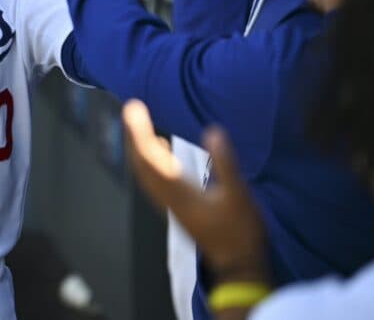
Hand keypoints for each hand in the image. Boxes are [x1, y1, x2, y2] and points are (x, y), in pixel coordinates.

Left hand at [123, 100, 268, 280]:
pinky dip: (151, 159)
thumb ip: (225, 162)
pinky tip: (159, 148)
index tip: (133, 107)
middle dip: (134, 134)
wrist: (239, 266)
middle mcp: (167, 197)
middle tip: (132, 109)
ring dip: (139, 146)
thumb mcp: (238, 195)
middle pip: (140, 162)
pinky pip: (155, 178)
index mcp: (177, 192)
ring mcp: (170, 204)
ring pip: (145, 171)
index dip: (138, 130)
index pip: (148, 156)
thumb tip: (213, 131)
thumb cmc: (240, 232)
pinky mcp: (178, 207)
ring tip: (139, 123)